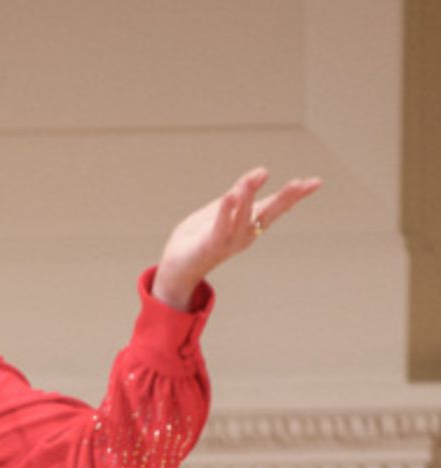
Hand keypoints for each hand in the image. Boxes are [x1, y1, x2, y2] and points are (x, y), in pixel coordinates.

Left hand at [152, 167, 322, 309]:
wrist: (176, 268)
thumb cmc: (199, 238)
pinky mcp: (209, 246)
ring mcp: (227, 242)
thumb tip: (261, 174)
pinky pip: (219, 227)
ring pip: (242, 217)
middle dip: (284, 199)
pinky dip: (226, 212)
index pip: (275, 207)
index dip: (295, 195)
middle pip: (267, 214)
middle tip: (299, 183)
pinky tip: (231, 195)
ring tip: (256, 176)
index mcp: (249, 225)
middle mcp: (243, 235)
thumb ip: (240, 194)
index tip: (316, 182)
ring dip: (250, 197)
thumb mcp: (222, 210)